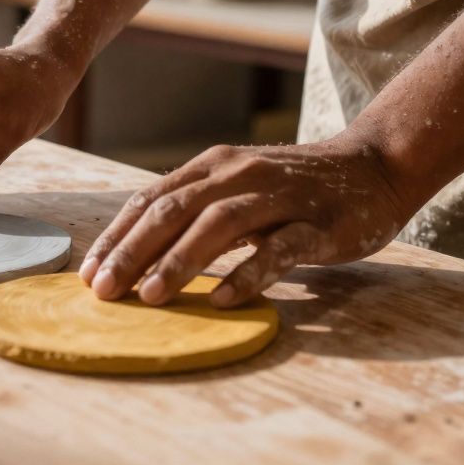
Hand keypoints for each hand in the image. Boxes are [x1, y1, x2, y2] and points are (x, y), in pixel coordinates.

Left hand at [79, 136, 416, 307]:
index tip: (88, 273)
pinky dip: (247, 273)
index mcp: (212, 166)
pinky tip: (220, 298)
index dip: (117, 236)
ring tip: (150, 296)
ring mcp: (279, 196)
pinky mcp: (317, 223)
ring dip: (179, 261)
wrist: (375, 165)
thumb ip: (194, 210)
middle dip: (133, 251)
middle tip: (105, 290)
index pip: (152, 199)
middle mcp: (239, 174)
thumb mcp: (236, 188)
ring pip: (219, 225)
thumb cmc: (294, 187)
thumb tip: (137, 252)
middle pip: (174, 210)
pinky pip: (279, 249)